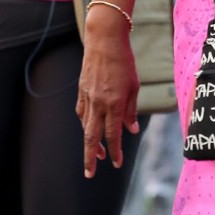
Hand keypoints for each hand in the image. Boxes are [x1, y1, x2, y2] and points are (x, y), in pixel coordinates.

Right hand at [77, 8, 140, 176]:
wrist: (104, 40)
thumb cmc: (124, 61)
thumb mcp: (134, 86)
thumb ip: (130, 110)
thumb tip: (132, 130)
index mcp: (113, 102)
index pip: (113, 134)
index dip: (115, 151)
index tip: (117, 164)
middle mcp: (98, 102)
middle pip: (92, 136)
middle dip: (91, 157)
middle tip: (90, 174)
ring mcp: (87, 97)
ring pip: (85, 126)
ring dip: (90, 143)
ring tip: (95, 156)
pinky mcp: (81, 91)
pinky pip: (81, 113)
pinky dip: (85, 124)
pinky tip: (90, 130)